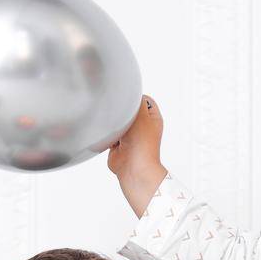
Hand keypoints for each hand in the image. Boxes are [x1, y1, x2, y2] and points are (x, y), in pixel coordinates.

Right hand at [107, 95, 167, 215]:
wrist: (133, 168)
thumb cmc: (142, 144)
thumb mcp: (140, 115)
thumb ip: (134, 101)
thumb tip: (127, 91)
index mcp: (151, 118)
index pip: (142, 100)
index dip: (134, 98)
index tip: (126, 98)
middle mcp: (141, 126)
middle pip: (127, 110)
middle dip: (121, 112)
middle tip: (119, 114)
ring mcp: (129, 135)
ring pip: (116, 121)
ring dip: (114, 124)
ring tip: (118, 130)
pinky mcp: (117, 144)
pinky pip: (109, 133)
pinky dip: (108, 135)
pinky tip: (112, 139)